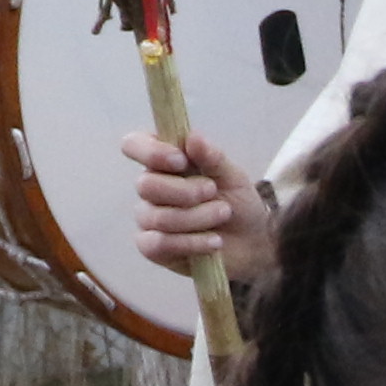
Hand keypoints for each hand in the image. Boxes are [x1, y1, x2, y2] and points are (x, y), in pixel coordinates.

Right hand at [121, 128, 279, 300]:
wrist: (252, 241)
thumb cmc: (236, 201)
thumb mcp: (232, 176)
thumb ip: (212, 157)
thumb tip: (193, 137)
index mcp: (163, 161)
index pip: (133, 145)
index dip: (151, 152)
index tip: (181, 160)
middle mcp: (150, 188)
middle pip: (145, 185)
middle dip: (186, 191)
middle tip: (213, 192)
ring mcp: (148, 218)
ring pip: (159, 217)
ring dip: (198, 217)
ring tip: (223, 214)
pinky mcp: (153, 248)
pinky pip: (157, 244)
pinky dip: (192, 243)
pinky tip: (213, 241)